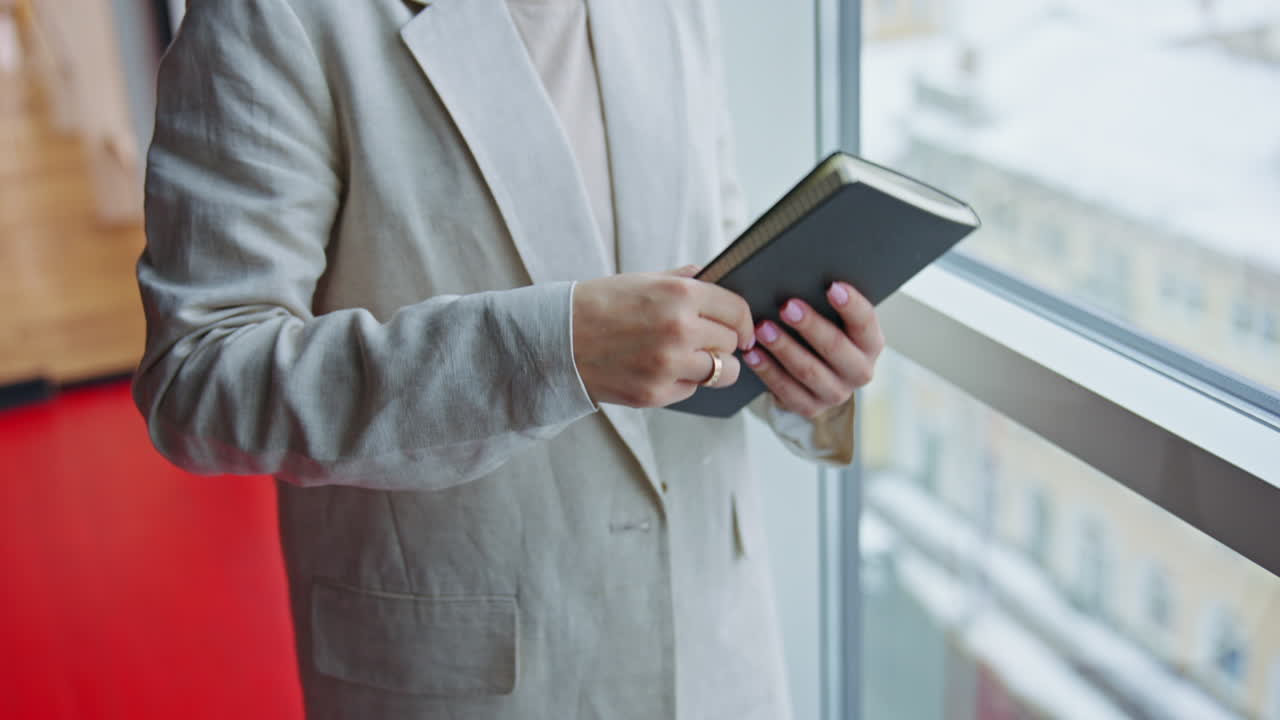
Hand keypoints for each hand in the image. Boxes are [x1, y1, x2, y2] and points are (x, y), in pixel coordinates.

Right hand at [573, 265, 755, 407]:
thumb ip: (684, 280)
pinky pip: (692, 390)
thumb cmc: (599, 304)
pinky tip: (662, 369)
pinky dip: (684, 382)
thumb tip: (715, 279)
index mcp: (679, 294)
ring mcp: (668, 365)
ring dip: (713, 366)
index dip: (743, 320)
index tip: (742, 328)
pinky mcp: (656, 393)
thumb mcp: (643, 280)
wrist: (556, 339)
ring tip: (694, 359)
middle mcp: (679, 330)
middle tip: (708, 341)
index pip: (736, 310)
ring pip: (722, 372)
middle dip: (723, 341)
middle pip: (731, 342)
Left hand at [742, 281, 884, 418]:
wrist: (816, 375)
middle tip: (786, 306)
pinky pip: (787, 390)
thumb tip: (802, 275)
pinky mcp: (811, 407)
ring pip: (808, 370)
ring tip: (762, 328)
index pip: (865, 323)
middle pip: (835, 348)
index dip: (851, 305)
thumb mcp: (833, 319)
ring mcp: (836, 393)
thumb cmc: (822, 333)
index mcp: (870, 343)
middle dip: (810, 326)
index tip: (832, 286)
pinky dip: (767, 370)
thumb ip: (826, 303)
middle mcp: (860, 371)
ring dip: (783, 347)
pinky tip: (752, 353)